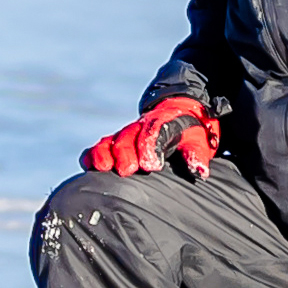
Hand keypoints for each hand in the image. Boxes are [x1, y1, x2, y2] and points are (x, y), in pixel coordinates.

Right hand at [84, 95, 220, 178]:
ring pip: (110, 141)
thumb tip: (199, 171)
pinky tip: (88, 166)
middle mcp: (140, 127)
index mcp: (163, 123)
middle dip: (125, 153)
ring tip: (103, 168)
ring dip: (104, 153)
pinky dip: (91, 155)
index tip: (152, 165)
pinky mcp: (114, 143)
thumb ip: (197, 156)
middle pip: (128, 137)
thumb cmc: (188, 134)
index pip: (155, 132)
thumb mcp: (198, 142)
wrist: (176, 116)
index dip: (150, 147)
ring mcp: (125, 134)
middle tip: (127, 171)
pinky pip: (99, 147)